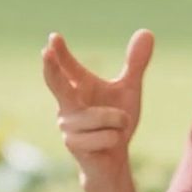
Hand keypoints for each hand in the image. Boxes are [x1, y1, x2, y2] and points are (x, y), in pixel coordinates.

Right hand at [42, 30, 153, 174]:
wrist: (112, 159)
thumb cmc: (116, 122)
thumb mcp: (129, 90)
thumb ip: (135, 63)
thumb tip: (146, 32)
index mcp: (78, 86)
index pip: (68, 66)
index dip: (60, 52)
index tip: (54, 38)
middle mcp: (67, 104)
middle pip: (57, 84)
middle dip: (52, 69)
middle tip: (45, 52)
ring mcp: (68, 126)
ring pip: (103, 117)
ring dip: (119, 121)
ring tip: (115, 128)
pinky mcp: (74, 145)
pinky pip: (109, 136)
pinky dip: (116, 138)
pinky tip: (106, 145)